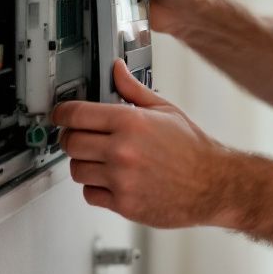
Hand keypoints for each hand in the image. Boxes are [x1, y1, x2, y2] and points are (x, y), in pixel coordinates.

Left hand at [51, 59, 227, 227]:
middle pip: (71, 142)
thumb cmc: (192, 149)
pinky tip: (111, 179)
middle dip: (72, 138)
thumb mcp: (165, 110)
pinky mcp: (123, 203)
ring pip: (77, 170)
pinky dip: (95, 188)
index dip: (62, 113)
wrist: (212, 184)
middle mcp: (122, 150)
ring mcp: (121, 179)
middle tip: (82, 137)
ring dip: (84, 163)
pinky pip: (89, 194)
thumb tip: (117, 69)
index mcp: (131, 122)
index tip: (60, 115)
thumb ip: (134, 89)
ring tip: (101, 159)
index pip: (77, 114)